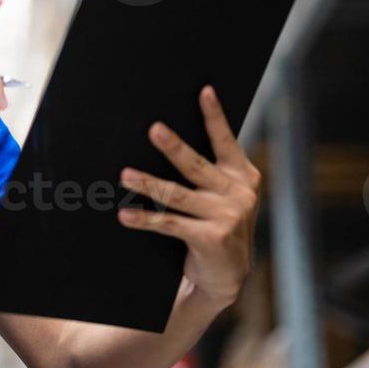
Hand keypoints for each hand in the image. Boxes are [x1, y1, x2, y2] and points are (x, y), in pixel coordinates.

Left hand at [115, 86, 260, 308]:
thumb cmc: (218, 226)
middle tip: (154, 130)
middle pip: (196, 165)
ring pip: (177, 195)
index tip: (204, 91)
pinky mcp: (211, 238)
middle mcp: (238, 194)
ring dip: (148, 184)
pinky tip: (125, 216)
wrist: (227, 276)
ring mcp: (227, 217)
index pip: (225, 141)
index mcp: (243, 176)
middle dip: (173, 147)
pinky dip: (145, 220)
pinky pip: (170, 224)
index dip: (214, 116)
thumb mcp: (225, 196)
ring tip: (125, 174)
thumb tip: (169, 138)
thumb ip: (211, 172)